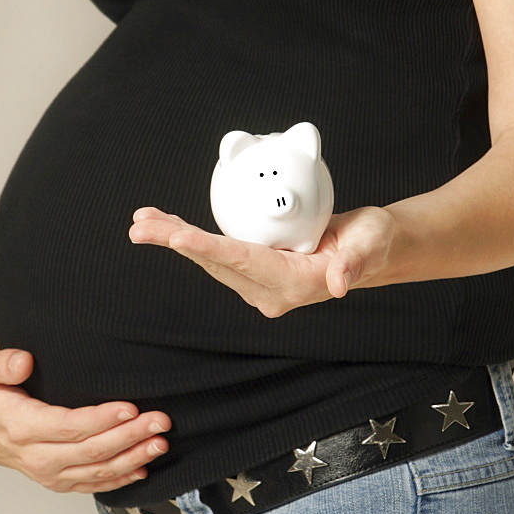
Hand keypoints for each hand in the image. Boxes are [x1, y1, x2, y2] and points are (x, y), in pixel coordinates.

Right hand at [0, 336, 171, 493]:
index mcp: (20, 427)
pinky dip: (120, 479)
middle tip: (159, 421)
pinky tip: (143, 467)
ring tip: (160, 443)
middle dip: (129, 436)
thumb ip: (1, 362)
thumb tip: (24, 361)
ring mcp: (47, 472)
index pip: (68, 426)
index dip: (101, 419)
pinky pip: (92, 484)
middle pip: (90, 451)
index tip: (129, 407)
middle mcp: (35, 456)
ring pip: (96, 471)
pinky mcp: (58, 480)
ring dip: (132, 458)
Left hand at [129, 205, 396, 317]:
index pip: (244, 262)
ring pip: (211, 261)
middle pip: (216, 263)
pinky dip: (190, 240)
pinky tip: (167, 226)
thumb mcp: (371, 245)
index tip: (177, 237)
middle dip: (176, 243)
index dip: (209, 249)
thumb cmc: (373, 242)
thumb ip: (354, 263)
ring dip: (175, 240)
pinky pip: (218, 256)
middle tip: (141, 226)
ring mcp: (262, 285)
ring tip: (143, 222)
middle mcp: (272, 291)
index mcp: (295, 284)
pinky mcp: (257, 273)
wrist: (371, 249)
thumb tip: (338, 284)